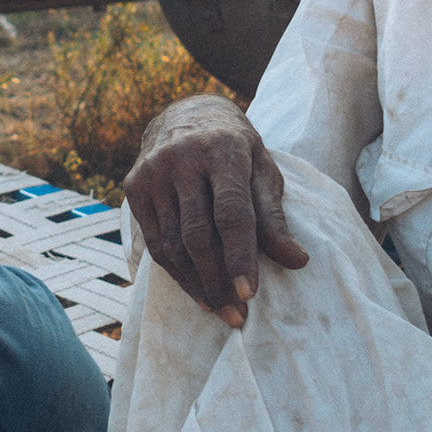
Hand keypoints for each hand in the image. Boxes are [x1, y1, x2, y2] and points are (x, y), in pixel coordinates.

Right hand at [121, 95, 308, 326]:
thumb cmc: (236, 151)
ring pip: (172, 243)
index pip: (230, 211)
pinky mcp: (133, 185)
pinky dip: (177, 272)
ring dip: (197, 283)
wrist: (186, 116)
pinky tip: (198, 292)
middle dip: (218, 280)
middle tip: (237, 315)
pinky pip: (155, 242)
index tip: (250, 294)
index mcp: (223, 149)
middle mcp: (182, 158)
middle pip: (197, 233)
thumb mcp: (263, 172)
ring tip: (221, 310)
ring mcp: (152, 171)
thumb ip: (274, 217)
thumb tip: (297, 261)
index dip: (240, 256)